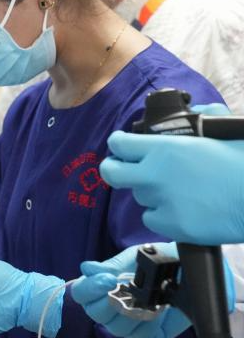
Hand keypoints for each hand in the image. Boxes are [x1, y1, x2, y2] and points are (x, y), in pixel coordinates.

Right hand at [72, 242, 235, 337]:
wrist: (193, 270)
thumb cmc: (163, 259)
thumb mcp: (136, 257)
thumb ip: (112, 266)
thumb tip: (86, 269)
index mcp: (102, 287)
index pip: (81, 294)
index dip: (89, 289)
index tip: (108, 280)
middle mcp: (112, 308)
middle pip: (96, 314)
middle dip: (111, 301)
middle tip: (129, 287)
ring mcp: (130, 324)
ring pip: (117, 329)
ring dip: (133, 312)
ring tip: (149, 297)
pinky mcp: (151, 337)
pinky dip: (150, 325)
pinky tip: (160, 310)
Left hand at [101, 105, 243, 244]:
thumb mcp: (225, 130)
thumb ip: (206, 117)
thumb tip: (198, 111)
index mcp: (165, 148)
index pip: (120, 144)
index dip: (120, 144)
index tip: (122, 145)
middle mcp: (156, 175)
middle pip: (112, 172)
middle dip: (113, 168)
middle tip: (120, 168)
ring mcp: (161, 202)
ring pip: (139, 197)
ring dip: (150, 193)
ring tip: (177, 190)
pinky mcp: (172, 226)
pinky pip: (153, 219)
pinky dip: (162, 216)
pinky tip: (182, 209)